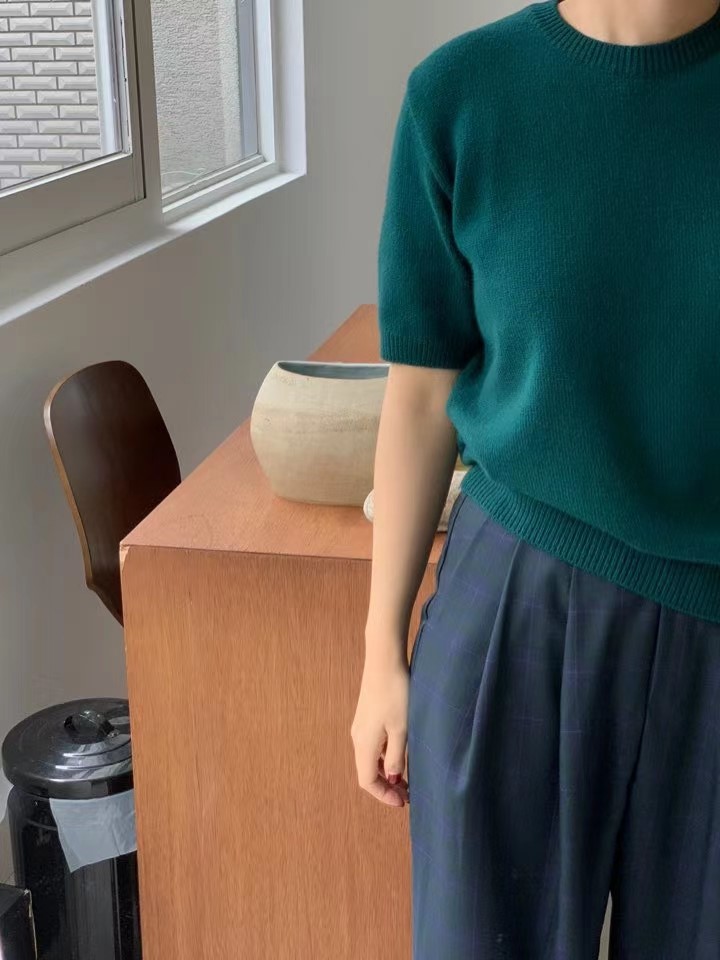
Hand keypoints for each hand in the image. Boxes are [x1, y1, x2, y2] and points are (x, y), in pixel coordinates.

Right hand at [350, 652, 409, 806]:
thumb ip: (396, 756)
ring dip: (386, 770)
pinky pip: (372, 744)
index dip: (384, 795)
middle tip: (408, 793)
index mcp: (364, 745)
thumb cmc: (396, 695)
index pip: (367, 781)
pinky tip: (399, 752)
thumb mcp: (402, 729)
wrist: (384, 661)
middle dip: (387, 785)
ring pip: (370, 758)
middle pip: (367, 771)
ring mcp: (360, 725)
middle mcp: (358, 737)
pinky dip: (384, 756)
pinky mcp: (366, 715)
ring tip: (406, 776)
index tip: (403, 801)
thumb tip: (392, 777)